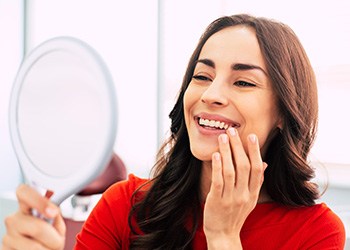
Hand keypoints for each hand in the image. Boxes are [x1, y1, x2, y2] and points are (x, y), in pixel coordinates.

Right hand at [1, 184, 65, 249]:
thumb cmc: (50, 239)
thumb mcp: (57, 225)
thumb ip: (56, 216)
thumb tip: (53, 212)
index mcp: (27, 207)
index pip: (24, 192)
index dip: (39, 201)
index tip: (53, 212)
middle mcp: (14, 220)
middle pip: (37, 227)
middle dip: (54, 238)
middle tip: (57, 241)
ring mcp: (7, 237)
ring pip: (34, 247)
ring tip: (47, 248)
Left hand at [203, 128, 266, 249]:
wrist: (224, 235)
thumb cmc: (235, 214)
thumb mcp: (250, 199)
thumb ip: (256, 181)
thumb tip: (264, 163)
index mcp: (253, 193)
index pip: (257, 169)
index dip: (255, 151)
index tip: (251, 136)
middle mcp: (244, 195)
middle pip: (244, 167)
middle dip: (238, 147)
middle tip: (232, 131)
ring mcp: (231, 199)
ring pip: (231, 171)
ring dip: (227, 152)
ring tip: (222, 137)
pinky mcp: (217, 201)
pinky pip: (218, 182)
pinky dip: (218, 167)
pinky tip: (216, 155)